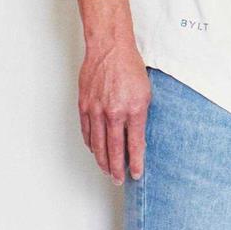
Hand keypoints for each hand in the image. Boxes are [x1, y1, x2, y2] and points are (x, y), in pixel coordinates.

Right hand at [77, 40, 150, 184]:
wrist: (109, 49)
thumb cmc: (130, 68)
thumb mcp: (146, 94)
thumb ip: (141, 117)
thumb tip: (138, 137)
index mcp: (133, 111)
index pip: (134, 145)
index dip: (135, 163)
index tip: (136, 174)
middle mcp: (113, 113)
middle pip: (113, 149)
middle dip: (117, 168)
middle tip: (119, 180)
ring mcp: (96, 110)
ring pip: (97, 144)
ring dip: (102, 160)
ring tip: (107, 171)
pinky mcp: (84, 106)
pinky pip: (87, 131)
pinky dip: (91, 144)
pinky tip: (95, 151)